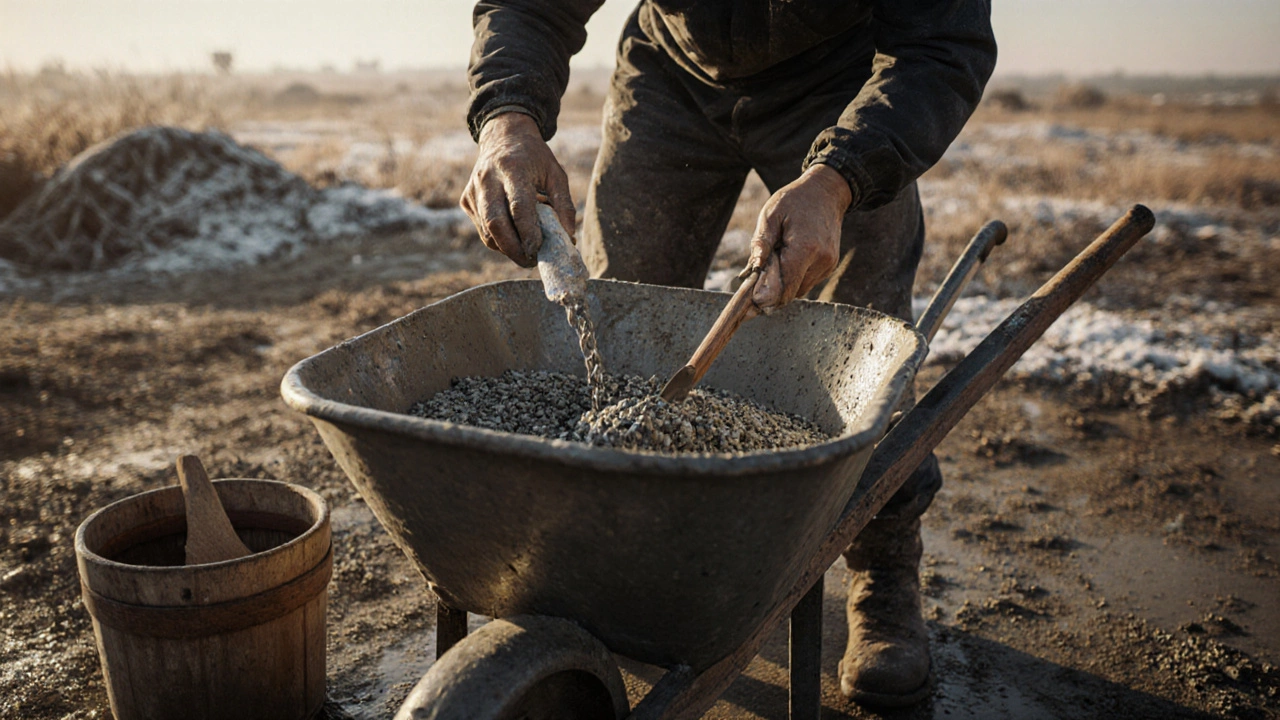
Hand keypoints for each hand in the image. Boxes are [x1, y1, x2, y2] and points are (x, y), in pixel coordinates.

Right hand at [460, 112, 575, 267]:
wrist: (503, 136)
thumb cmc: (534, 158)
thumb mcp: (556, 174)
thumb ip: (564, 205)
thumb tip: (568, 239)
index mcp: (513, 169)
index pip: (519, 207)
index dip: (528, 233)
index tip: (539, 250)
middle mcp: (488, 179)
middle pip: (496, 223)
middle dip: (513, 249)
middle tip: (530, 262)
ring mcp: (473, 190)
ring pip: (486, 231)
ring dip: (506, 248)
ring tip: (525, 252)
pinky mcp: (466, 199)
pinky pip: (482, 229)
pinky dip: (497, 240)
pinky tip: (512, 237)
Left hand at [748, 164, 852, 311]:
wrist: (826, 192)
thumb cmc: (794, 200)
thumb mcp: (771, 214)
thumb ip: (762, 243)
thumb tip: (753, 270)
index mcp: (805, 248)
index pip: (785, 286)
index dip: (766, 297)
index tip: (750, 301)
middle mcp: (821, 260)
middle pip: (791, 292)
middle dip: (772, 292)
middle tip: (755, 285)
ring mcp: (828, 264)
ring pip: (800, 290)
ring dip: (784, 284)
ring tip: (774, 263)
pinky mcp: (830, 265)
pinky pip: (808, 281)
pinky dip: (794, 278)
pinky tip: (788, 260)